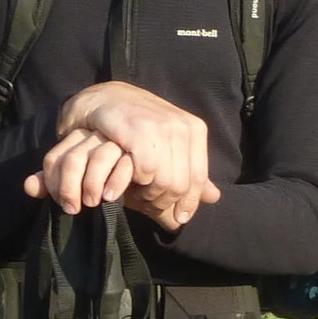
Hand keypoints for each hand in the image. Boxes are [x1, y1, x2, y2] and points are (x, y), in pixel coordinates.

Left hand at [24, 130, 134, 212]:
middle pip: (73, 159)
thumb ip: (55, 183)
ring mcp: (117, 143)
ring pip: (97, 158)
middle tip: (72, 209)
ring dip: (91, 184)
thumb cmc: (107, 177)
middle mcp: (94, 137)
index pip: (55, 159)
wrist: (146, 169)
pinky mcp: (139, 154)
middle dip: (69, 187)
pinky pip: (125, 164)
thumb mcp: (79, 181)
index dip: (53, 183)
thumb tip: (29, 187)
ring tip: (93, 203)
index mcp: (76, 141)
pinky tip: (111, 197)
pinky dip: (116, 182)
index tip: (61, 203)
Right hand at [56, 81, 224, 228]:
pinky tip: (125, 182)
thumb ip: (189, 169)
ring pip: (165, 180)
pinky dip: (136, 182)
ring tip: (136, 193)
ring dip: (148, 195)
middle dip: (164, 201)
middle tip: (147, 204)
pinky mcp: (139, 130)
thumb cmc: (135, 126)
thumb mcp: (166, 144)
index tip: (180, 218)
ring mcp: (161, 126)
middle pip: (181, 184)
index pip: (198, 177)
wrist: (103, 99)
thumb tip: (214, 197)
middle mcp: (182, 126)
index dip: (189, 202)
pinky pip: (146, 171)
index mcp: (194, 128)